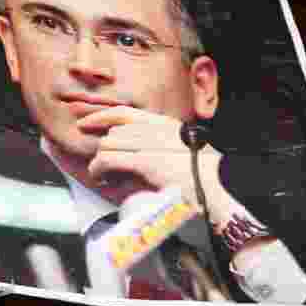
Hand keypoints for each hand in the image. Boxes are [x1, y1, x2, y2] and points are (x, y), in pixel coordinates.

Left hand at [80, 107, 228, 216]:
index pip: (126, 113)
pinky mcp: (147, 161)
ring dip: (101, 161)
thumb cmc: (204, 182)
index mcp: (168, 126)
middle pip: (116, 130)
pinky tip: (101, 178)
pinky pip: (109, 159)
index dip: (102, 116)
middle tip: (100, 166)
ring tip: (103, 176)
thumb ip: (158, 152)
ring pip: (109, 143)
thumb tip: (133, 160)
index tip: (85, 122)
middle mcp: (159, 129)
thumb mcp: (182, 158)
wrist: (220, 193)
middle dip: (102, 147)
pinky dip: (100, 169)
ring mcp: (153, 144)